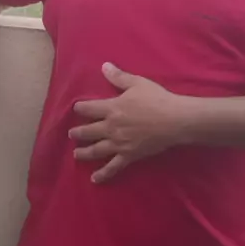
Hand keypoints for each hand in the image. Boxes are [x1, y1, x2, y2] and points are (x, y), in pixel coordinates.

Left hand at [70, 63, 186, 183]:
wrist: (173, 120)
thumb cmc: (156, 99)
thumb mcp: (137, 83)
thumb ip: (119, 77)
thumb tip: (103, 66)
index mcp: (112, 108)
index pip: (90, 108)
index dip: (81, 108)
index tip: (76, 108)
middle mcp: (111, 127)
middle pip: (89, 131)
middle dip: (78, 132)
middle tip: (71, 134)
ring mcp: (119, 143)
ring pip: (96, 150)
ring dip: (84, 153)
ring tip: (76, 154)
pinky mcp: (129, 156)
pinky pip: (113, 167)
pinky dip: (103, 174)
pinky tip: (94, 179)